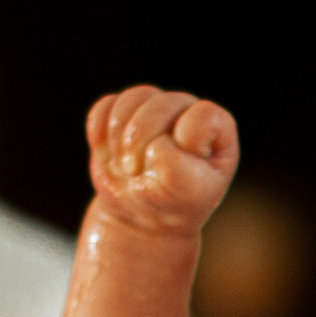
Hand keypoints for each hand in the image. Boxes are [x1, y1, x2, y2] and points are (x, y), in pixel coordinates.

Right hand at [85, 85, 239, 236]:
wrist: (143, 216)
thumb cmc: (174, 204)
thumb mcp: (188, 194)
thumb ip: (177, 166)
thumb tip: (154, 143)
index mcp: (216, 128)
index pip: (202, 115)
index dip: (184, 140)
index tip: (177, 171)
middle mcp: (186, 111)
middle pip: (160, 104)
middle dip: (141, 141)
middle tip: (135, 172)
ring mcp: (153, 108)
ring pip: (132, 99)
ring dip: (119, 138)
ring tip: (124, 167)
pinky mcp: (122, 113)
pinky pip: (105, 106)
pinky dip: (99, 134)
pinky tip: (105, 156)